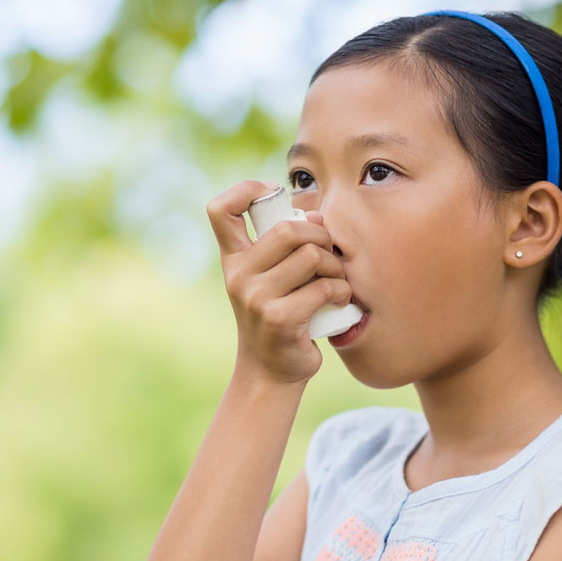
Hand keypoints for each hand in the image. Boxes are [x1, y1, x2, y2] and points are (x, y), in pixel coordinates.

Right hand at [206, 180, 352, 384]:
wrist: (270, 371)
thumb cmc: (279, 316)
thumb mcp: (272, 278)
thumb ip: (288, 246)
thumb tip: (316, 215)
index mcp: (234, 259)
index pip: (221, 209)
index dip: (246, 189)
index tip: (274, 195)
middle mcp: (239, 275)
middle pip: (288, 228)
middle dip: (321, 236)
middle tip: (329, 254)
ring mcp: (256, 297)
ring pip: (311, 255)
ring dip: (334, 266)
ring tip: (335, 280)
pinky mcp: (279, 318)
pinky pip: (323, 286)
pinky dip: (341, 290)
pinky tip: (339, 299)